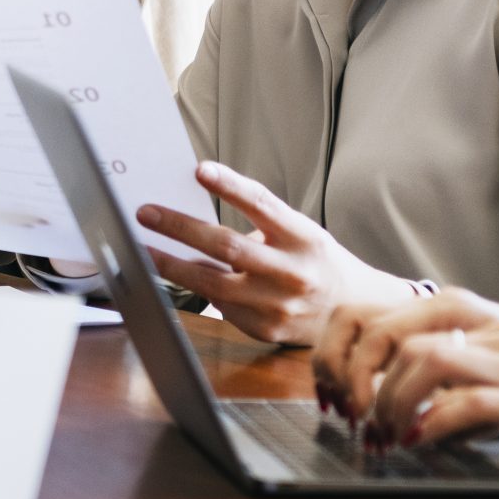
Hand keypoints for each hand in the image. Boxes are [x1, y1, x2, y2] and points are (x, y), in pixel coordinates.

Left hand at [134, 160, 408, 345]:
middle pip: (227, 246)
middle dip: (180, 227)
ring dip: (172, 265)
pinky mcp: (266, 329)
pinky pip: (221, 307)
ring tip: (145, 250)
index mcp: (303, 237)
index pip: (262, 204)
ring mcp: (279, 304)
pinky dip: (197, 291)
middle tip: (146, 213)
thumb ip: (258, 224)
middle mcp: (293, 271)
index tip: (199, 170)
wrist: (353, 312)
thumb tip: (195, 218)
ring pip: (213, 283)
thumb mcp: (299, 234)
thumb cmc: (315, 262)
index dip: (230, 186)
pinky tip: (178, 277)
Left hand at [315, 287, 498, 436]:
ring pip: (424, 359)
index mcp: (479, 313)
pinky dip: (433, 423)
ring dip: (389, 401)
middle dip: (357, 376)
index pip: (387, 312)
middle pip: (392, 331)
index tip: (337, 391)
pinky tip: (420, 442)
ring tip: (384, 436)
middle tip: (351, 418)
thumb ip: (461, 360)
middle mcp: (491, 327)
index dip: (347, 351)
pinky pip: (469, 402)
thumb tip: (406, 392)